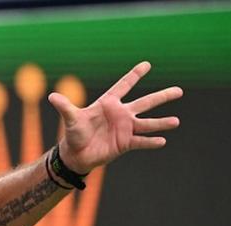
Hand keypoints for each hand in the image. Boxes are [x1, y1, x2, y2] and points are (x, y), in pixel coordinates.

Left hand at [48, 61, 182, 173]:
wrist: (76, 155)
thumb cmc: (74, 134)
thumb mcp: (71, 119)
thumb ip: (65, 107)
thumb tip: (51, 96)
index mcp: (109, 104)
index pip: (124, 86)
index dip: (134, 76)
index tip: (147, 64)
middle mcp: (120, 114)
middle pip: (145, 103)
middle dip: (161, 96)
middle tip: (179, 91)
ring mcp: (124, 129)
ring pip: (147, 124)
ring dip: (161, 123)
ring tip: (176, 121)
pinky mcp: (125, 143)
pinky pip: (140, 141)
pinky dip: (150, 142)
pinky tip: (162, 141)